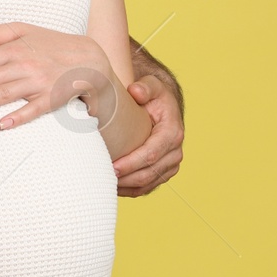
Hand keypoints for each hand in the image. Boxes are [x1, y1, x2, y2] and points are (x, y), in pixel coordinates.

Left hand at [0, 23, 108, 130]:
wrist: (89, 59)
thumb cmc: (51, 44)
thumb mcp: (22, 30)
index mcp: (12, 48)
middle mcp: (22, 64)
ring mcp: (37, 82)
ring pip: (3, 93)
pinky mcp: (52, 98)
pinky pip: (34, 110)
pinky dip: (19, 117)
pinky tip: (2, 125)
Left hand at [112, 76, 183, 195]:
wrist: (162, 107)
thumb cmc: (154, 96)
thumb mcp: (152, 85)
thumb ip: (145, 86)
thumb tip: (135, 91)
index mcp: (172, 132)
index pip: (151, 153)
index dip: (131, 163)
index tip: (112, 166)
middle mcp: (175, 152)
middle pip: (148, 173)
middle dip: (125, 178)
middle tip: (101, 177)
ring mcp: (170, 165)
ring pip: (147, 183)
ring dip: (125, 186)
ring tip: (103, 183)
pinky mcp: (163, 173)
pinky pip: (146, 187)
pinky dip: (129, 190)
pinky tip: (111, 186)